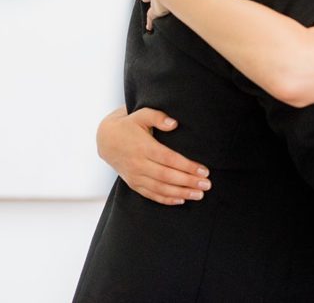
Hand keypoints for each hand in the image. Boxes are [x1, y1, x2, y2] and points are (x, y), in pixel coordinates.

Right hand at [96, 106, 210, 205]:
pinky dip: (166, 199)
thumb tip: (174, 123)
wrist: (106, 140)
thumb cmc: (129, 125)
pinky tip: (181, 200)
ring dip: (181, 193)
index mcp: (144, 147)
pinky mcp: (133, 184)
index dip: (188, 166)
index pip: (169, 159)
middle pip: (167, 176)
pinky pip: (151, 195)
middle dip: (189, 182)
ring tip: (199, 195)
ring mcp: (135, 176)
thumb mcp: (142, 114)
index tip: (204, 170)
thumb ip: (158, 116)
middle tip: (207, 185)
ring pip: (160, 189)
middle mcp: (139, 164)